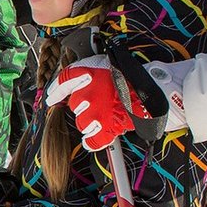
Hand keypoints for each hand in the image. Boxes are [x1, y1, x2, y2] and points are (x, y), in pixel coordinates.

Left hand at [44, 55, 182, 152]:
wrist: (155, 89)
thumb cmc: (131, 77)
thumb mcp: (104, 65)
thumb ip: (86, 71)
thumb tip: (69, 82)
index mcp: (88, 73)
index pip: (64, 81)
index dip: (56, 91)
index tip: (52, 98)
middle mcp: (89, 93)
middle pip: (75, 104)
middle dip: (83, 105)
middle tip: (99, 102)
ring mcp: (97, 112)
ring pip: (82, 122)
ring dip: (90, 121)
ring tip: (104, 115)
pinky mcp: (108, 128)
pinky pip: (93, 141)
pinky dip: (92, 142)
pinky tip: (93, 139)